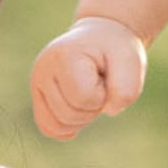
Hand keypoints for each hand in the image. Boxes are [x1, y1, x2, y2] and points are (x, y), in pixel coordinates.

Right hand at [29, 16, 147, 139]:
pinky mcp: (38, 96)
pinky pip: (48, 128)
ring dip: (82, 117)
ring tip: (89, 92)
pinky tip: (79, 110)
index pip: (83, 97)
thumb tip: (109, 111)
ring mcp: (36, 83)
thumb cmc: (114, 50)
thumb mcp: (131, 61)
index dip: (102, 94)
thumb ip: (126, 89)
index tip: (104, 76)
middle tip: (98, 84)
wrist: (100, 39)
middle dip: (92, 107)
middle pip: (69, 114)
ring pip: (58, 125)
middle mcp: (42, 69)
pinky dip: (67, 127)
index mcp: (63, 55)